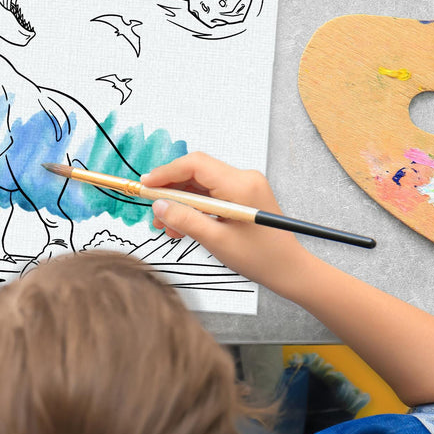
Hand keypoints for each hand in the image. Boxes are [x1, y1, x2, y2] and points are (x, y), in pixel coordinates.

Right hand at [141, 152, 313, 294]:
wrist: (288, 269)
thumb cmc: (260, 258)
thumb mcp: (217, 241)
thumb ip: (185, 220)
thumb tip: (159, 205)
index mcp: (240, 185)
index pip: (195, 164)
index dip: (166, 172)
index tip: (145, 186)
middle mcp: (243, 178)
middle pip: (195, 172)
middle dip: (170, 191)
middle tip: (154, 213)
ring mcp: (243, 185)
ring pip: (199, 184)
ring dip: (180, 202)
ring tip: (167, 226)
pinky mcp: (241, 195)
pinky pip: (209, 193)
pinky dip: (193, 207)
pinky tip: (183, 226)